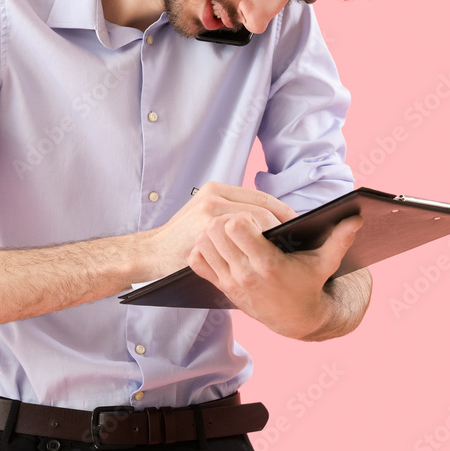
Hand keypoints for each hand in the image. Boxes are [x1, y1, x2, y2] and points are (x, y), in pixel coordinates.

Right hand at [144, 181, 297, 279]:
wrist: (150, 254)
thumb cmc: (182, 239)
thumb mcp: (204, 218)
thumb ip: (231, 214)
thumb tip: (268, 221)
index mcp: (217, 190)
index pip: (262, 199)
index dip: (283, 214)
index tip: (299, 227)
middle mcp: (214, 196)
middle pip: (263, 209)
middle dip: (283, 226)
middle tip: (299, 241)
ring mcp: (208, 213)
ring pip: (256, 222)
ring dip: (274, 238)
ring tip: (287, 251)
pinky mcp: (204, 232)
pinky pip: (241, 240)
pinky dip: (256, 249)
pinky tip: (264, 261)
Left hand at [187, 212, 368, 340]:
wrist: (296, 319)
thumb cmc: (309, 284)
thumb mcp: (326, 263)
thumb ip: (340, 239)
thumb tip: (357, 218)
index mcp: (267, 264)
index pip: (237, 226)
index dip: (244, 215)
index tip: (255, 219)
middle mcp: (244, 274)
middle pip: (215, 230)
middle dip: (226, 219)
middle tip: (239, 221)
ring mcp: (230, 282)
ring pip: (203, 243)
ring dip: (212, 232)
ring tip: (230, 231)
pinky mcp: (221, 287)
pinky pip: (197, 262)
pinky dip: (203, 249)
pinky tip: (220, 246)